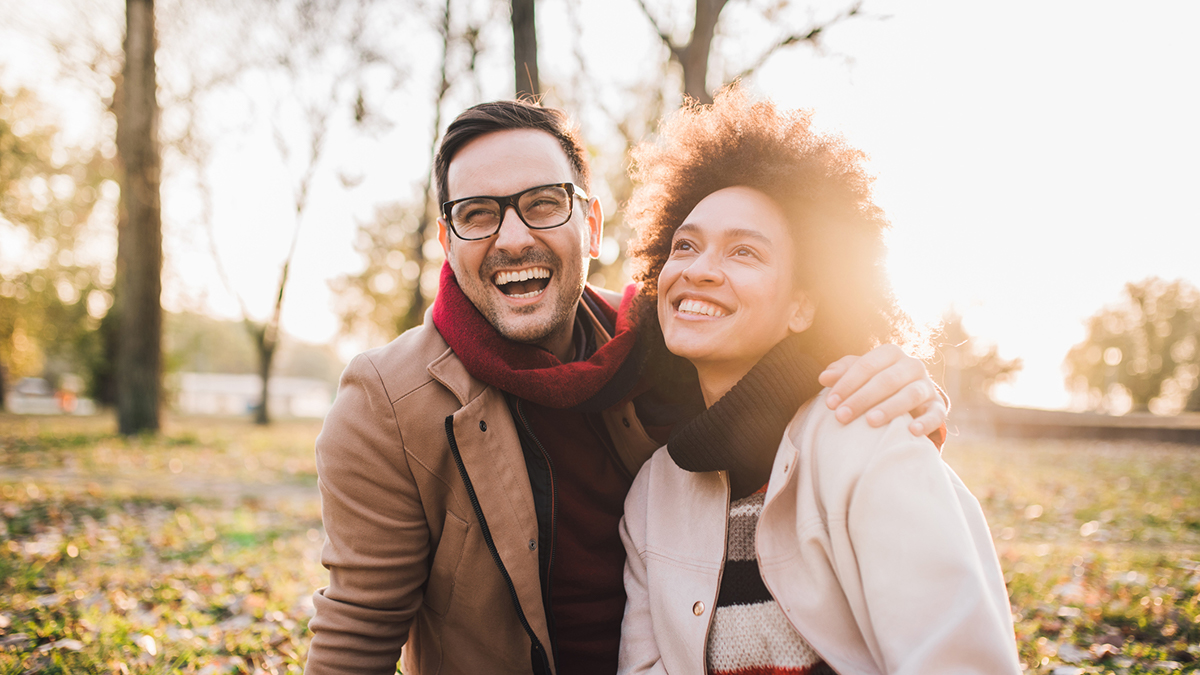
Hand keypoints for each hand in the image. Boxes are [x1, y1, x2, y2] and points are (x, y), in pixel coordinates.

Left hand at [817, 344, 946, 436]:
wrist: (911, 397)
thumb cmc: (877, 382)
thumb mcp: (860, 374)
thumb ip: (842, 372)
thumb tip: (824, 377)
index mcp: (891, 353)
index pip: (866, 365)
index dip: (846, 384)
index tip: (830, 404)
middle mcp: (912, 365)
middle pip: (886, 380)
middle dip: (861, 398)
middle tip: (841, 416)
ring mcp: (927, 385)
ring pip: (911, 394)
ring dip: (890, 408)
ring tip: (870, 422)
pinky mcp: (938, 406)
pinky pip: (936, 413)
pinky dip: (926, 422)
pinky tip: (911, 431)